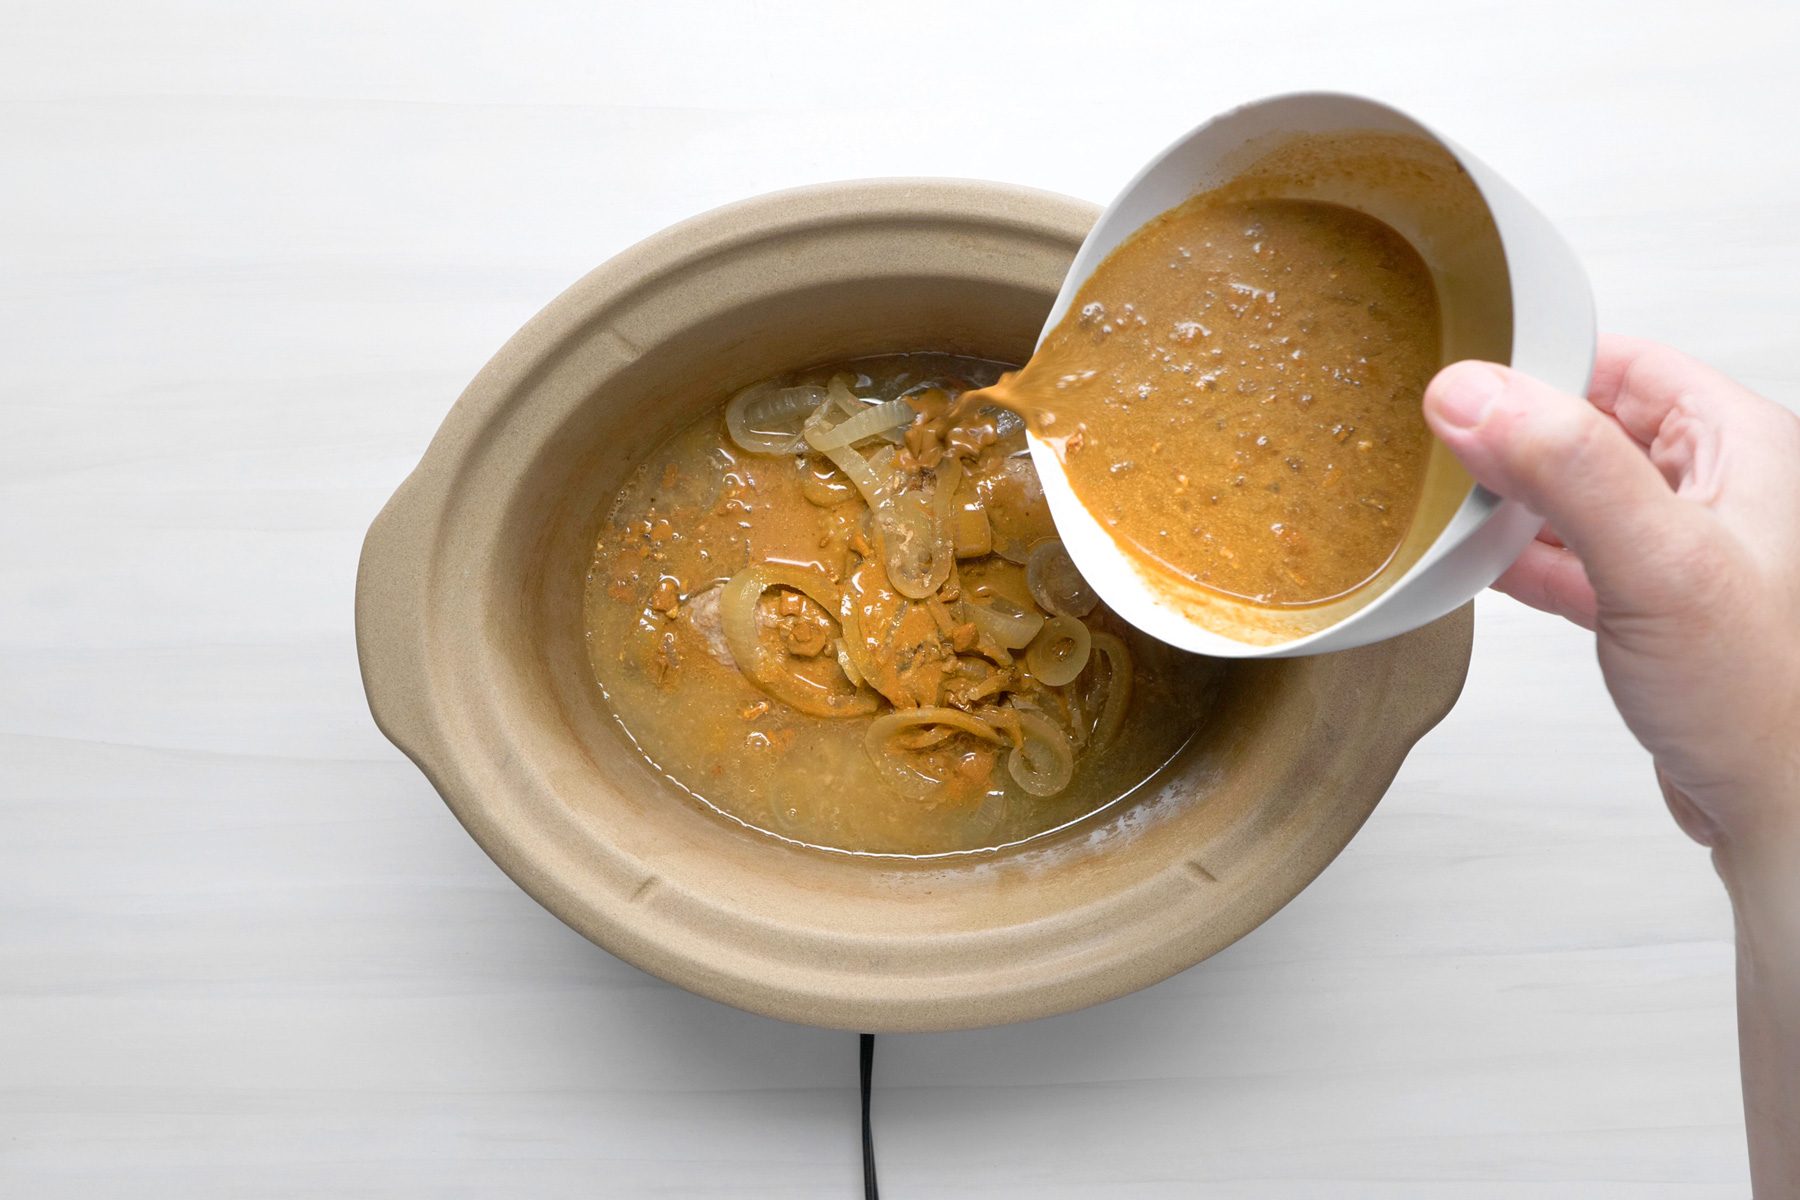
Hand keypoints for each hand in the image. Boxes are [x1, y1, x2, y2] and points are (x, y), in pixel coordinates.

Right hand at [1422, 335, 1799, 850]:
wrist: (1787, 809)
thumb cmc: (1764, 699)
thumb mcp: (1660, 564)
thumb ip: (1567, 470)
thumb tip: (1475, 395)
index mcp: (1740, 445)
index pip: (1623, 364)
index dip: (1540, 367)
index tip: (1462, 385)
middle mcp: (1716, 487)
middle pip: (1591, 425)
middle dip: (1514, 436)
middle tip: (1442, 450)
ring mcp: (1683, 549)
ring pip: (1575, 492)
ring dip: (1513, 500)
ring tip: (1449, 508)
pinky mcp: (1653, 606)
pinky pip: (1573, 556)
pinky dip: (1522, 557)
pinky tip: (1479, 567)